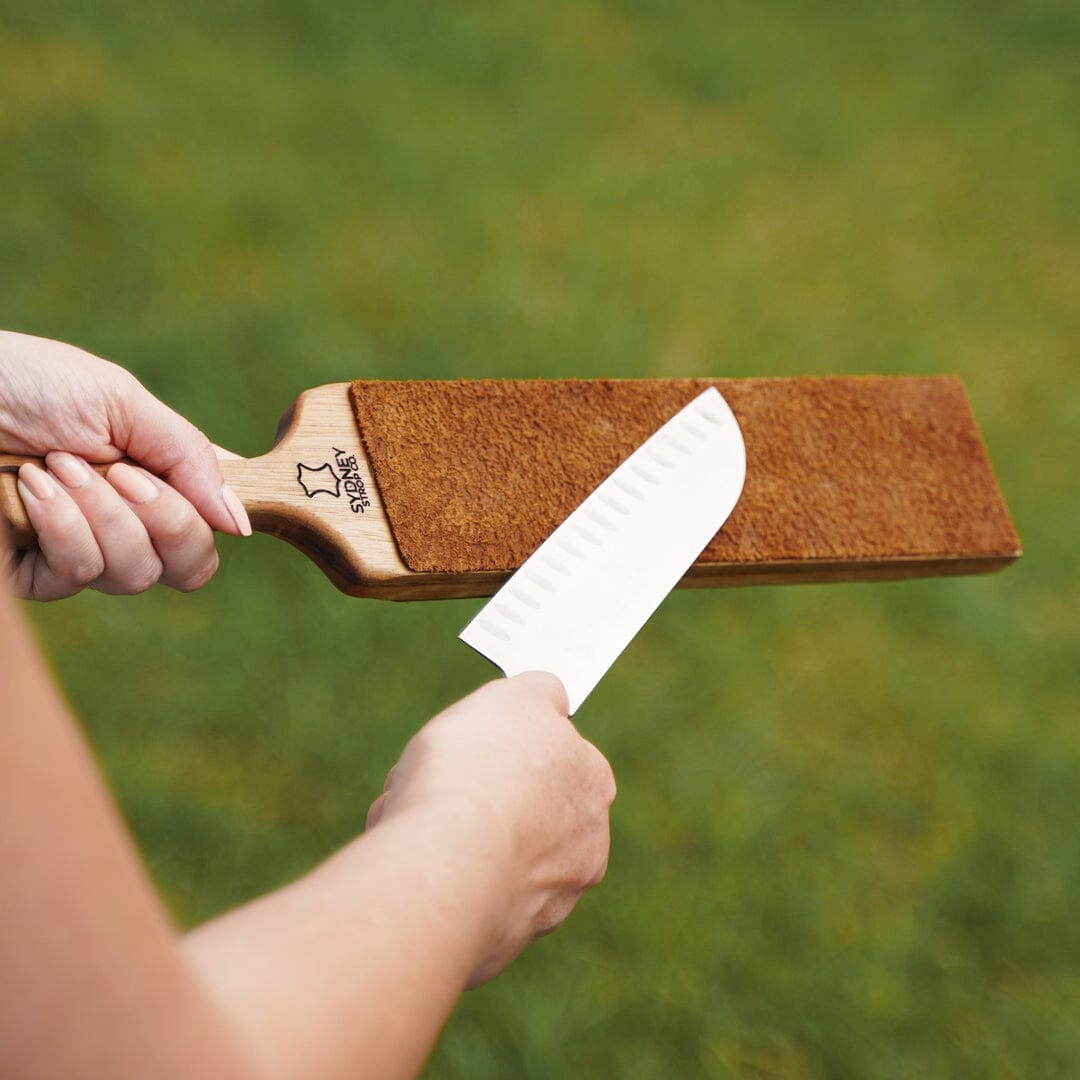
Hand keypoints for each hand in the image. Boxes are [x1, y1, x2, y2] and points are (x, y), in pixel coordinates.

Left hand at [0, 330, 250, 600]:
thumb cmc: (22, 380)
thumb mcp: (120, 400)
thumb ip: (189, 457)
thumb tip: (239, 523)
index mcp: (156, 474)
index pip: (213, 522)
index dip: (219, 514)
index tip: (187, 483)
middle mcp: (126, 519)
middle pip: (190, 565)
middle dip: (168, 521)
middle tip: (124, 476)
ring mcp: (81, 549)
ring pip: (136, 575)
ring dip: (104, 516)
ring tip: (58, 468)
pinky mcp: (32, 573)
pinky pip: (78, 577)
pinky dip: (65, 530)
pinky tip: (35, 490)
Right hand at [366, 672, 615, 986]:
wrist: (445, 862)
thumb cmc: (479, 768)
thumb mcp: (514, 697)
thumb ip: (540, 692)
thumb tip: (551, 694)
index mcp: (592, 786)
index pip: (551, 757)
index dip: (505, 746)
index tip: (472, 745)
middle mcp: (584, 850)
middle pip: (517, 811)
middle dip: (474, 796)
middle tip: (434, 781)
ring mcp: (546, 904)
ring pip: (483, 855)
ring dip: (446, 835)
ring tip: (413, 820)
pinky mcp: (500, 944)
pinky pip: (459, 899)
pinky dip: (435, 882)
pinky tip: (412, 867)